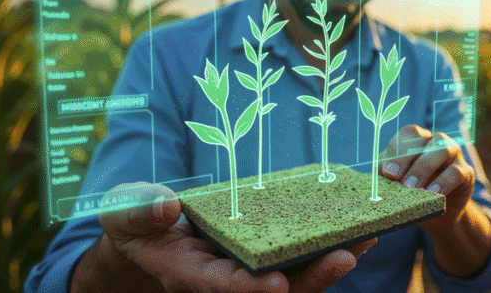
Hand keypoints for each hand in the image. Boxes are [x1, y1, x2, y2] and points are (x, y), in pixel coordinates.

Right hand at [73, 181, 374, 292]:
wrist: (150, 234)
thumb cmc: (137, 222)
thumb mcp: (125, 212)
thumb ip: (139, 210)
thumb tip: (165, 206)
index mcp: (189, 275)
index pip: (223, 288)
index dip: (250, 289)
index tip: (278, 284)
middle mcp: (224, 282)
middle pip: (275, 291)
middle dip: (310, 278)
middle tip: (345, 256)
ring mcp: (248, 273)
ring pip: (297, 279)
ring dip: (331, 263)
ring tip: (365, 238)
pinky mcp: (266, 259)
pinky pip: (303, 260)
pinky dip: (330, 247)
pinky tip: (360, 231)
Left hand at [378, 125, 476, 232]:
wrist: (432, 214)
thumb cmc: (408, 192)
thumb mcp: (393, 182)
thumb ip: (386, 175)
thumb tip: (379, 175)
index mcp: (416, 139)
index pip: (407, 134)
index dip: (398, 151)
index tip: (389, 173)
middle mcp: (435, 141)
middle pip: (424, 140)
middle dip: (408, 159)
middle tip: (399, 181)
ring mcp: (453, 154)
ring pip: (442, 149)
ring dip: (425, 167)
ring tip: (413, 188)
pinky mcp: (465, 173)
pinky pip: (456, 172)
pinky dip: (443, 182)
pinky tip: (433, 194)